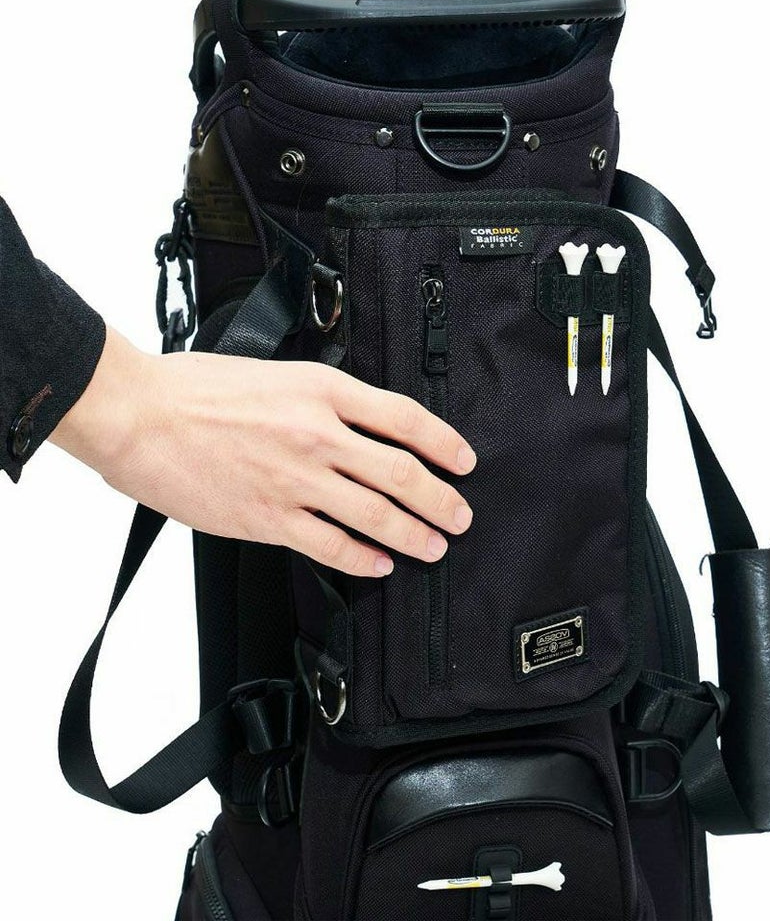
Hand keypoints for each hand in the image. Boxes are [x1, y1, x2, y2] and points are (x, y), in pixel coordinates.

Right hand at [51, 328, 475, 576]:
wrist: (139, 415)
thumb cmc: (195, 388)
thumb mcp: (275, 372)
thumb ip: (321, 399)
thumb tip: (359, 424)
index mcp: (322, 391)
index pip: (405, 418)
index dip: (445, 442)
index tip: (463, 459)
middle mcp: (318, 435)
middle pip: (402, 473)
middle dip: (441, 500)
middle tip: (460, 514)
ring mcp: (295, 480)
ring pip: (375, 514)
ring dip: (414, 533)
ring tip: (433, 545)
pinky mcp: (268, 518)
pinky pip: (330, 546)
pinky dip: (362, 558)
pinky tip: (379, 564)